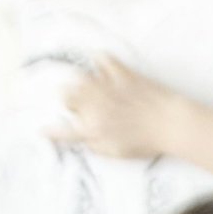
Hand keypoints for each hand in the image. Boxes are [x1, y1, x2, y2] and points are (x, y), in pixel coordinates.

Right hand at [54, 56, 183, 159]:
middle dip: (66, 100)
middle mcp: (96, 106)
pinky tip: (101, 66)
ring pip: (80, 77)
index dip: (51, 131)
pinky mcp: (122, 74)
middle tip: (75, 105)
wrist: (170, 123)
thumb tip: (83, 139)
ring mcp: (108, 87)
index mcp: (94, 129)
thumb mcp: (116, 153)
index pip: (65, 131)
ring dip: (78, 82)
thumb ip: (96, 146)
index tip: (42, 130)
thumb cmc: (146, 143)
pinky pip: (104, 59)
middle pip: (67, 95)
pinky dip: (99, 61)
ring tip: (86, 87)